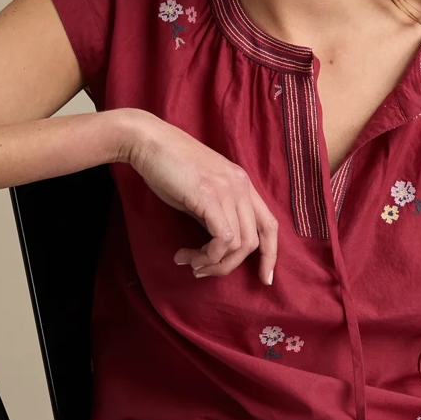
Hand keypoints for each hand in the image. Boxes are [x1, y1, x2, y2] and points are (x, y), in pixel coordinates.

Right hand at [123, 110, 277, 284]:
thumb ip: (214, 215)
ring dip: (214, 263)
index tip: (264, 278)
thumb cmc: (169, 167)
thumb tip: (218, 244)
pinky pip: (223, 238)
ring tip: (191, 264)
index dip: (270, 254)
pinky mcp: (210, 196)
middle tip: (204, 272)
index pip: (270, 224)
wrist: (149, 141)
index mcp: (243, 184)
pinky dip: (208, 255)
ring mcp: (228, 190)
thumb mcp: (200, 194)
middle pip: (255, 241)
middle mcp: (241, 186)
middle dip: (231, 266)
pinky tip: (187, 255)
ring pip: (239, 244)